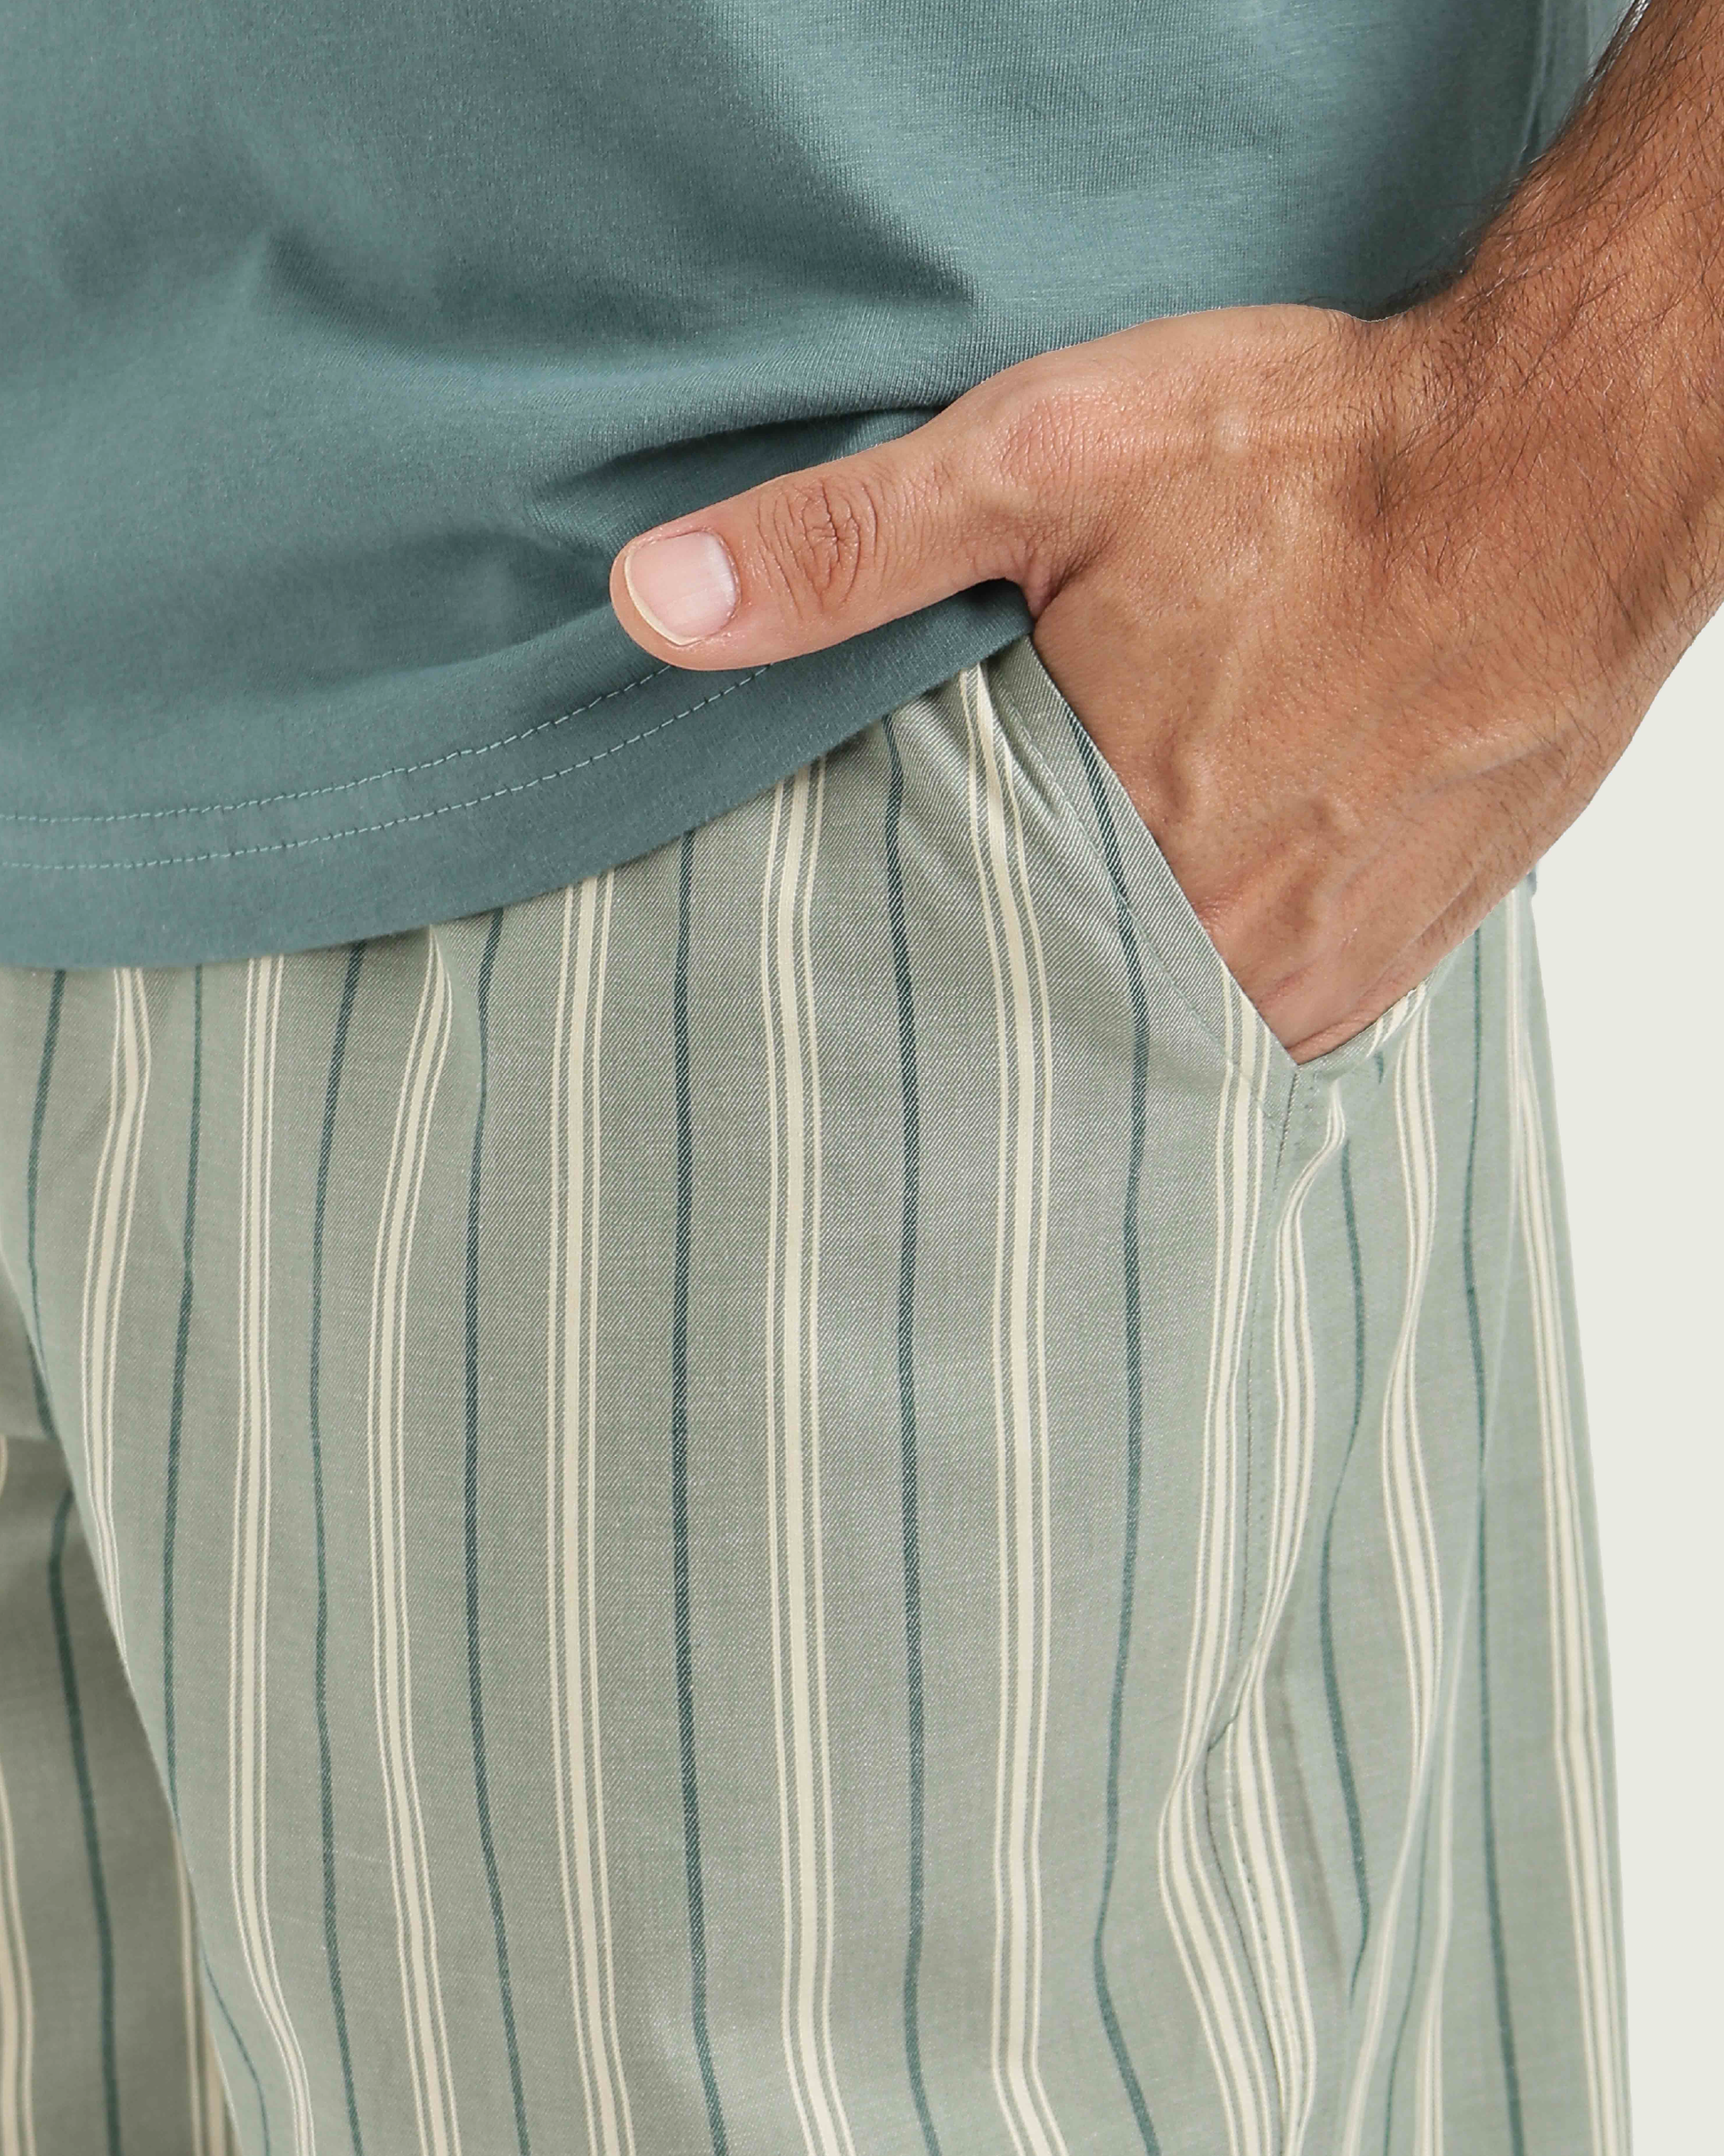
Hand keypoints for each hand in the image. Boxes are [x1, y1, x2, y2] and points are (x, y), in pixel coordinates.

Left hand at [607, 298, 1682, 1060]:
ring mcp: (1326, 972)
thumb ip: (844, 544)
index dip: (878, 969)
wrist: (1559, 464)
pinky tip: (1169, 915)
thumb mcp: (1046, 461)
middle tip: (917, 967)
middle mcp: (1232, 958)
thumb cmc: (1317, 459)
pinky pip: (1264, 1015)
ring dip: (1092, 993)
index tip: (825, 970)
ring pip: (1157, 1031)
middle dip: (978, 993)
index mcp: (1124, 869)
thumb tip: (654, 604)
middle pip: (1050, 1018)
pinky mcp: (1398, 955)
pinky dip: (1199, 981)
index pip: (940, 984)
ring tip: (1039, 936)